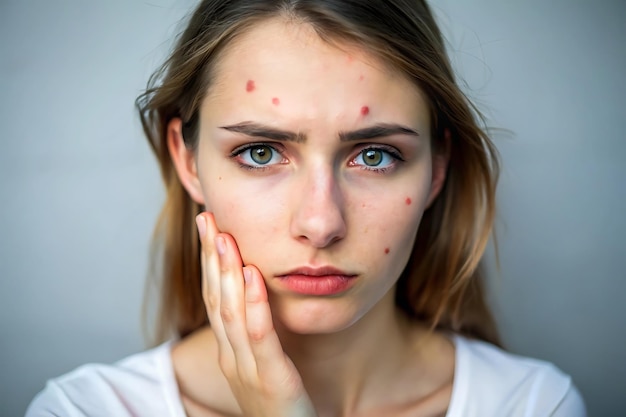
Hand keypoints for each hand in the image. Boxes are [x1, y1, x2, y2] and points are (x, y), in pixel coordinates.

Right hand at [196, 212, 316, 416]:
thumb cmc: (281, 406)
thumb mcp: (263, 365)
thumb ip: (256, 335)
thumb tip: (255, 296)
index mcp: (228, 352)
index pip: (213, 299)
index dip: (208, 262)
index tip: (208, 228)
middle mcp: (230, 357)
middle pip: (216, 299)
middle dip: (211, 257)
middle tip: (207, 218)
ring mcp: (247, 369)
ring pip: (231, 313)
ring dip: (227, 272)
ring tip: (225, 237)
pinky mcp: (271, 380)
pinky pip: (260, 337)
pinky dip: (255, 304)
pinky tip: (255, 276)